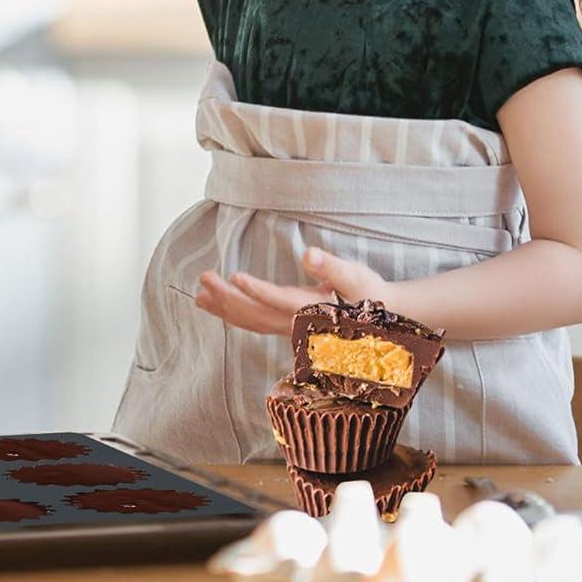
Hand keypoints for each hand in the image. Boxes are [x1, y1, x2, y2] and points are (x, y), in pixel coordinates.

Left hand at [195, 248, 390, 336]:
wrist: (382, 320)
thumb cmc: (369, 292)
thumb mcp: (354, 275)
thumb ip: (330, 266)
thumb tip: (309, 254)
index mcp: (312, 309)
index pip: (280, 301)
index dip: (257, 291)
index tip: (234, 277)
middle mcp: (296, 323)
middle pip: (256, 315)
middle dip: (227, 298)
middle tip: (203, 279)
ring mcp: (290, 328)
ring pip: (252, 322)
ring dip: (224, 308)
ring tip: (198, 295)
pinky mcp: (287, 326)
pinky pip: (255, 324)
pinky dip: (234, 316)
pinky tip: (218, 307)